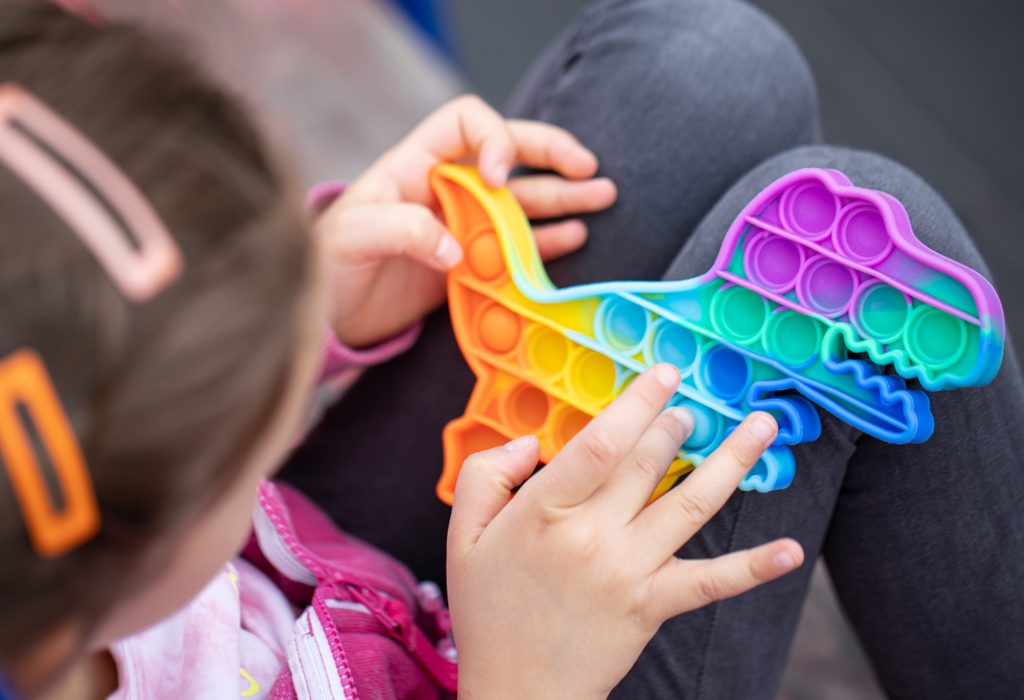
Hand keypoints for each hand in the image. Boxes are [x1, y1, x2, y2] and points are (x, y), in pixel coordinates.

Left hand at [316, 95, 616, 346]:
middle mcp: (444, 188)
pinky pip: (516, 245)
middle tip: (586, 166)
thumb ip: (401, 230)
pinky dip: (547, 240)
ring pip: (521, 200)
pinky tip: (574, 236)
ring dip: (562, 197)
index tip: (503, 178)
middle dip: (549, 154)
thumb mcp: (352, 239)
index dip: (495, 138)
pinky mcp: (469, 263)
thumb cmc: (327, 266)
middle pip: (507, 153)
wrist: (326, 316)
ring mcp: (460, 225)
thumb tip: (455, 248)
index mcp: (414, 165)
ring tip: (601, 197)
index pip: (465, 122)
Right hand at [447, 365, 803, 699]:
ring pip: (690, 505)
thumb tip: (531, 441)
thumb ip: (485, 474)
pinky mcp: (653, 604)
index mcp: (544, 513)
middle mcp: (593, 537)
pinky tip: (790, 551)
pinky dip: (753, 567)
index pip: (600, 444)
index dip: (637, 403)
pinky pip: (710, 582)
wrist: (519, 692)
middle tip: (690, 405)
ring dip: (732, 462)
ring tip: (762, 427)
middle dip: (676, 424)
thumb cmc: (490, 610)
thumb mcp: (463, 536)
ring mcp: (629, 571)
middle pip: (648, 464)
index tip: (663, 375)